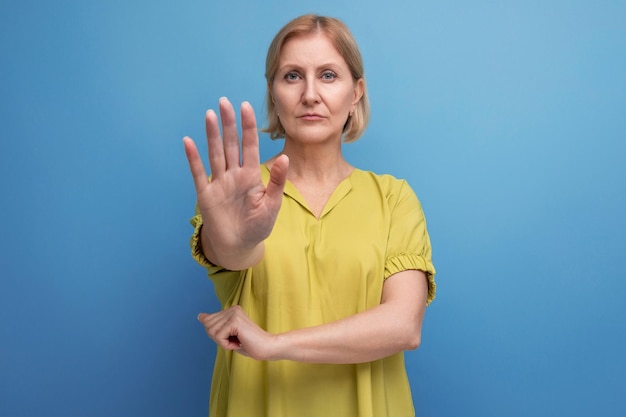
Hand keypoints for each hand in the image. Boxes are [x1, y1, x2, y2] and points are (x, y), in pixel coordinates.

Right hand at [183, 98, 288, 268]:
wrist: (239, 246)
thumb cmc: (258, 225)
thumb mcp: (272, 204)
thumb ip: (278, 181)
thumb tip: (285, 157)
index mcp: (251, 176)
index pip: (250, 146)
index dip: (248, 127)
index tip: (245, 106)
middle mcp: (234, 174)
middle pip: (231, 144)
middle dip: (228, 123)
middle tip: (224, 101)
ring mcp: (219, 183)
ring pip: (215, 154)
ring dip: (212, 135)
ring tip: (210, 114)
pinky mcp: (206, 194)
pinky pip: (198, 173)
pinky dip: (193, 158)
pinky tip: (188, 141)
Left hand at [197, 306, 278, 359]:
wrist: (267, 348)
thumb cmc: (250, 344)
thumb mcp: (228, 334)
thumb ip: (214, 325)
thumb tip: (200, 316)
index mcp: (231, 310)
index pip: (208, 321)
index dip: (217, 334)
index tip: (233, 337)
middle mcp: (232, 309)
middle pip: (208, 326)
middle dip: (219, 338)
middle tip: (236, 340)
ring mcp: (234, 314)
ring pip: (212, 331)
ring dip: (223, 342)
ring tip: (238, 341)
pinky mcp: (235, 321)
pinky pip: (219, 337)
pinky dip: (226, 344)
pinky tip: (239, 343)